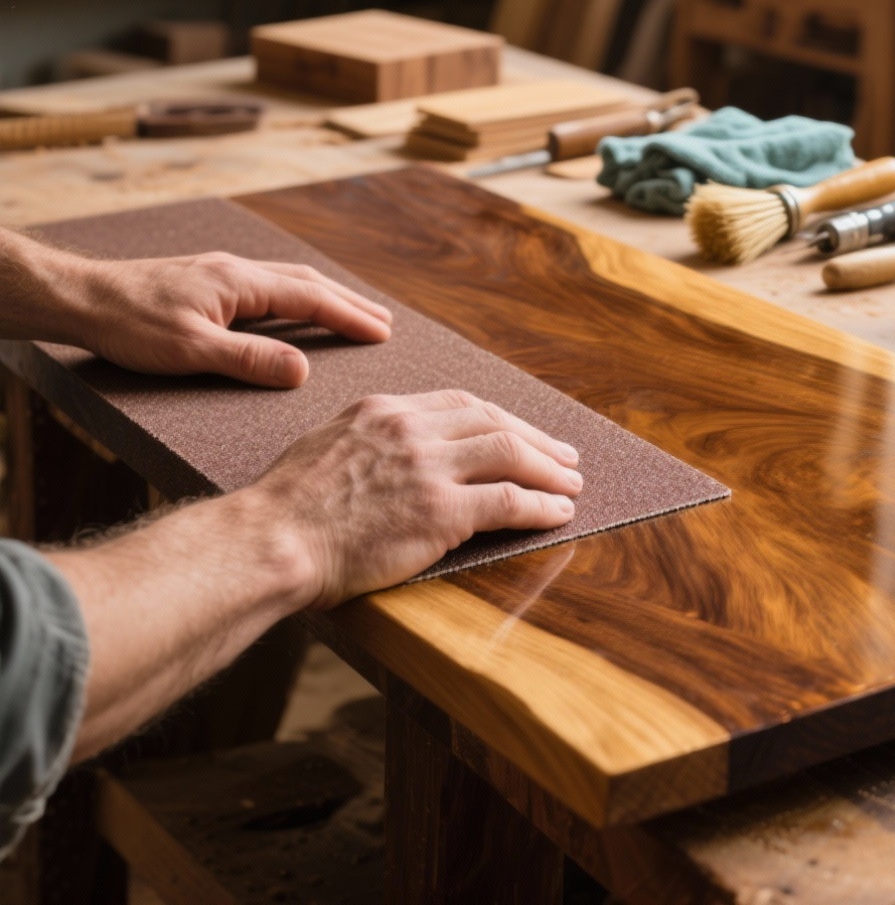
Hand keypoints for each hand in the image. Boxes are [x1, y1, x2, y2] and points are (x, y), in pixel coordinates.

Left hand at [65, 251, 391, 387]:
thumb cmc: (130, 325)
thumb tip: (303, 372)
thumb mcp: (191, 350)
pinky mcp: (209, 282)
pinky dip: (299, 297)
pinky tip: (296, 310)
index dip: (349, 317)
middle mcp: (238, 271)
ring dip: (327, 296)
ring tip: (353, 313)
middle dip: (349, 302)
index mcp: (241, 282)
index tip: (382, 334)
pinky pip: (270, 286)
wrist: (81, 298)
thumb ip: (249, 360)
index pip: (310, 299)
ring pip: (289, 280)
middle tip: (384, 323)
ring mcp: (223, 273)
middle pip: (308, 282)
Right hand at [245, 389, 582, 603]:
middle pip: (494, 422)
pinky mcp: (440, 512)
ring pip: (510, 455)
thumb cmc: (285, 509)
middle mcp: (412, 429)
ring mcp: (429, 468)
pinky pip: (508, 501)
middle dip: (537, 439)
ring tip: (573, 484)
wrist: (271, 541)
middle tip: (566, 455)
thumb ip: (367, 440)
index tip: (521, 433)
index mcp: (384, 410)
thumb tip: (389, 452)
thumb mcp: (325, 445)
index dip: (500, 420)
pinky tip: (558, 513)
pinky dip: (541, 506)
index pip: (461, 404)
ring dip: (550, 470)